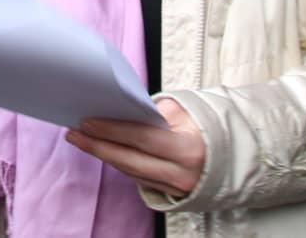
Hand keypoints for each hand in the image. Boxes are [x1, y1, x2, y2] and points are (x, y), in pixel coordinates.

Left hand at [64, 98, 204, 198]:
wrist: (231, 153)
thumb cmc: (204, 127)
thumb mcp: (184, 112)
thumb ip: (153, 113)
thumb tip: (120, 111)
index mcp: (188, 149)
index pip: (142, 138)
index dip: (112, 130)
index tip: (87, 122)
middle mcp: (181, 174)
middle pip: (130, 160)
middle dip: (98, 146)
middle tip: (74, 133)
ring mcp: (175, 188)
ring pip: (131, 171)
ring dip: (104, 155)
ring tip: (82, 140)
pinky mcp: (169, 194)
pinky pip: (138, 178)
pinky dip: (119, 163)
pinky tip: (103, 151)